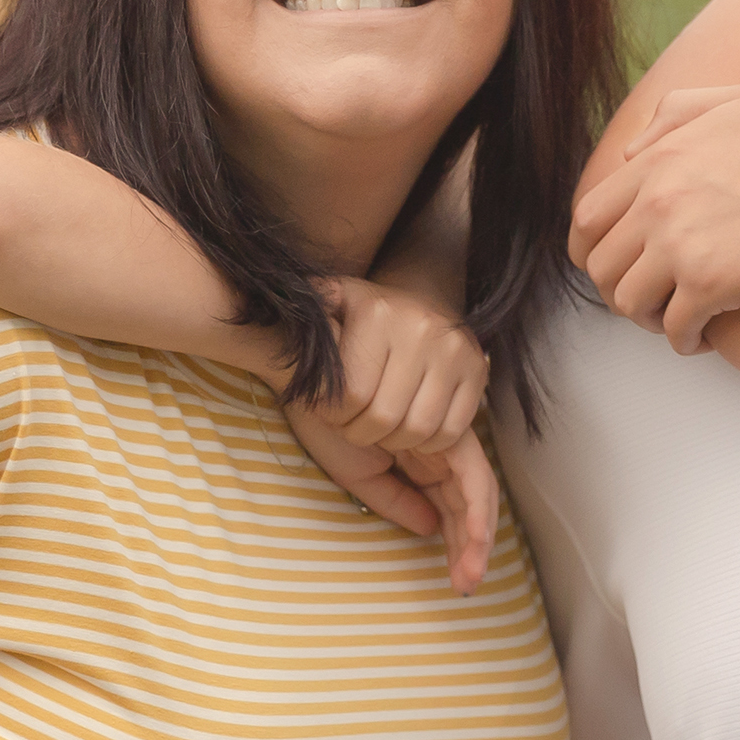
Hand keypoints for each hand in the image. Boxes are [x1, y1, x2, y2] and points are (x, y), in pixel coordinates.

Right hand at [284, 407, 501, 596]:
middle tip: (467, 584)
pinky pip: (473, 473)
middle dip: (474, 547)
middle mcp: (439, 451)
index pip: (452, 507)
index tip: (460, 583)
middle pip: (471, 503)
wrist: (315, 388)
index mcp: (422, 461)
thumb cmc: (331, 428)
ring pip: (478, 492)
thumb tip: (433, 529)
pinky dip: (477, 507)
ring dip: (478, 535)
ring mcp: (446, 438)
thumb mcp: (363, 478)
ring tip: (470, 574)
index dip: (461, 544)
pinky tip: (474, 538)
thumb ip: (398, 502)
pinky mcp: (448, 431)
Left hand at [319, 275, 488, 454]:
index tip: (332, 411)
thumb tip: (262, 313)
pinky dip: (428, 442)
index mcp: (377, 314)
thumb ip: (304, 314)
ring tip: (380, 429)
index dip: (335, 416)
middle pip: (384, 418)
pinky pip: (451, 431)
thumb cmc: (365, 315)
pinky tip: (409, 428)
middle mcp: (421, 328)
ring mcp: (455, 350)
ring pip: (418, 429)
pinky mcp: (478, 370)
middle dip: (361, 433)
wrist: (421, 297)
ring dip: (394, 442)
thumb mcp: (329, 303)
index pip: (350, 396)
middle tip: (354, 427)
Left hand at [572, 84, 739, 349]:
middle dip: (617, 289)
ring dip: (647, 318)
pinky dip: (684, 340)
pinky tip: (706, 337)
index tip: (617, 266)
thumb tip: (631, 152)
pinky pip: (675, 329)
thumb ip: (680, 114)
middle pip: (599, 265)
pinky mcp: (712, 285)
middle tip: (647, 299)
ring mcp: (681, 243)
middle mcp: (658, 200)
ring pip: (629, 303)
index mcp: (660, 157)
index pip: (588, 216)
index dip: (594, 250)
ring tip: (676, 319)